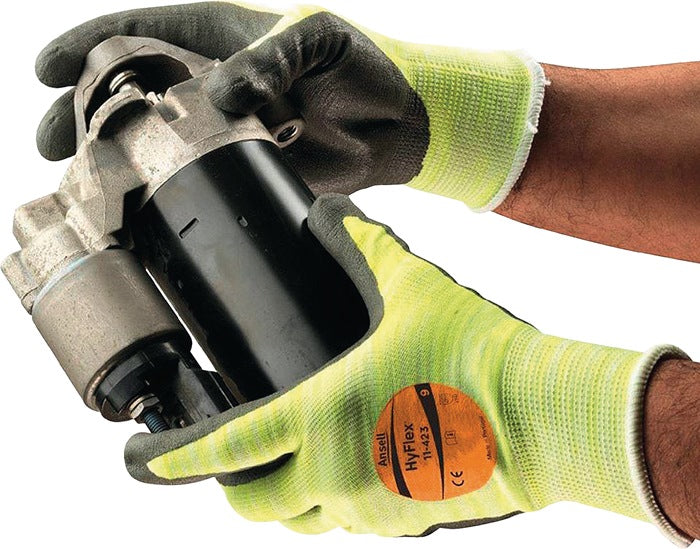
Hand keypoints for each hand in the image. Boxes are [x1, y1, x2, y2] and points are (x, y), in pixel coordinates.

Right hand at [35, 2, 542, 206]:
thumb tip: (223, 94)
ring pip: (157, 141)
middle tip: (51, 138)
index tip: (48, 68)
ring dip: (116, 158)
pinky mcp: (245, 170)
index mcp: (221, 39)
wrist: (402, 124)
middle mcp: (215, 84)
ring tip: (80, 178)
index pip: (140, 32)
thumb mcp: (317, 40)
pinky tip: (138, 209)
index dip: (89, 46)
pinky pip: (197, 181)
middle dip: (85, 110)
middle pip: (132, 91)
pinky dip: (167, 193)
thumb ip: (269, 60)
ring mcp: (226, 130)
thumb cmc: (365, 66)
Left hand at [125, 194, 687, 542]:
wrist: (545, 413)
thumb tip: (331, 213)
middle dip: (232, 485)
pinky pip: (353, 521)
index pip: (225, 447)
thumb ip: (361, 244)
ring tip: (290, 459)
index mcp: (324, 416)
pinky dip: (337, 500)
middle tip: (230, 458)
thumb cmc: (476, 352)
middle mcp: (338, 472)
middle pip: (254, 503)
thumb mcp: (410, 285)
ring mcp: (373, 507)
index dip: (172, 457)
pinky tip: (355, 463)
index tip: (142, 459)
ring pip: (304, 520)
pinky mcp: (408, 522)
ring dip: (286, 495)